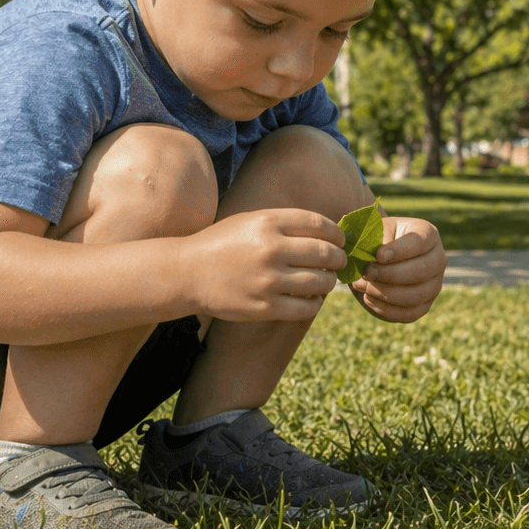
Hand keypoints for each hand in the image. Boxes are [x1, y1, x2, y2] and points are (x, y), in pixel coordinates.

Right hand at [183, 208, 345, 321]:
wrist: (188, 273)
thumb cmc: (223, 244)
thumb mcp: (251, 221)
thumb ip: (286, 223)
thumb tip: (328, 232)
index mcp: (268, 222)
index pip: (319, 224)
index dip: (337, 233)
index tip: (340, 240)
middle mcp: (270, 249)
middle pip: (326, 253)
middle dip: (339, 258)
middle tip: (340, 261)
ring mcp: (268, 279)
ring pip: (321, 282)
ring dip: (329, 281)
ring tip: (325, 280)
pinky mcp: (264, 306)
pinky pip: (306, 307)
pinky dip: (315, 303)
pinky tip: (311, 298)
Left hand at [349, 216, 444, 322]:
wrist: (378, 259)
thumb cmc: (377, 240)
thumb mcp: (375, 231)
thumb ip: (376, 239)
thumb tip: (378, 258)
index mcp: (428, 234)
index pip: (419, 243)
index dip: (399, 251)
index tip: (378, 255)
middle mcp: (438, 259)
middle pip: (421, 271)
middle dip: (389, 274)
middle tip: (367, 272)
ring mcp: (434, 285)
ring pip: (415, 295)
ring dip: (384, 293)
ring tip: (362, 284)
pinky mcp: (424, 305)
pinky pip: (409, 314)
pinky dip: (385, 309)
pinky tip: (368, 298)